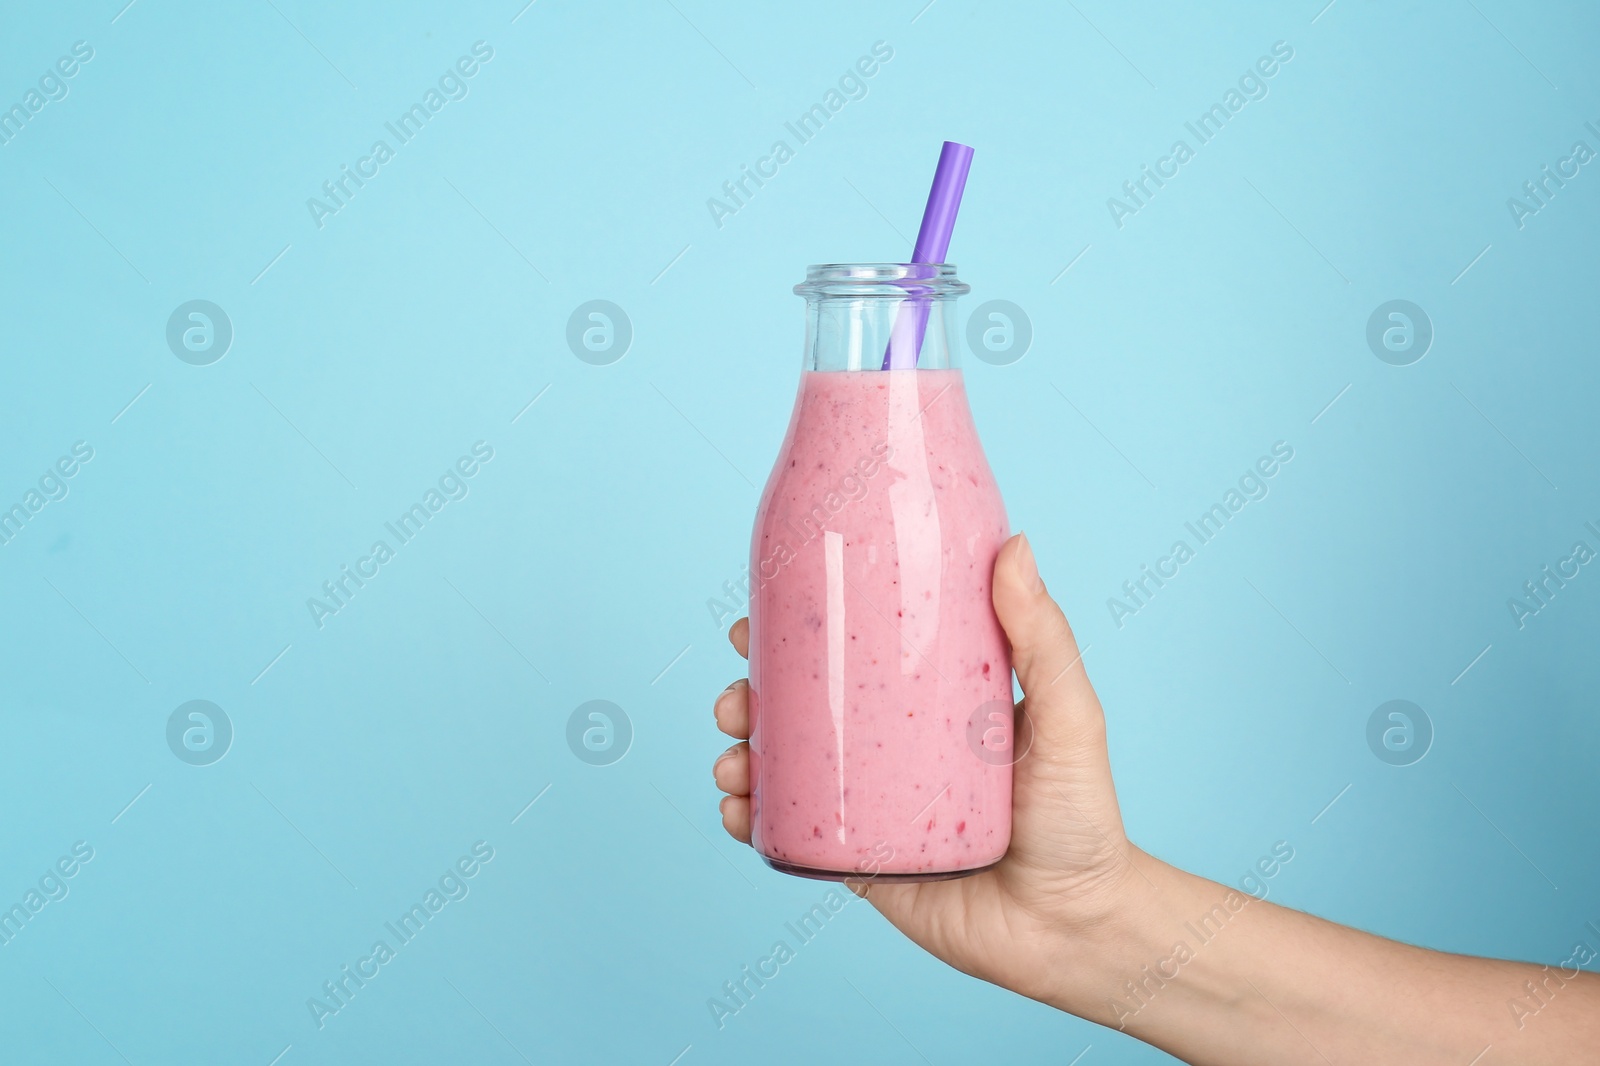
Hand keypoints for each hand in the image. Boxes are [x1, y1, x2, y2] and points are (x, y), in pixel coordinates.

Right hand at [711, 532, 1154, 1011]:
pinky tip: (738, 810)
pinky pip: (791, 835)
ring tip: (734, 760)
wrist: (1075, 929)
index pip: (853, 654)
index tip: (758, 612)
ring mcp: (870, 806)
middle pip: (801, 709)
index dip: (797, 633)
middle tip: (736, 697)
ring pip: (784, 768)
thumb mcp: (1067, 714)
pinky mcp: (858, 862)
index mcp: (928, 703)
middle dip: (749, 696)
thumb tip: (1014, 543)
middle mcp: (890, 749)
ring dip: (739, 754)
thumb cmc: (1081, 816)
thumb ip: (1042, 636)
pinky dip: (750, 819)